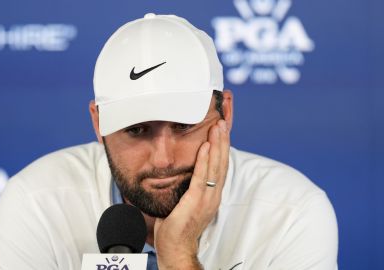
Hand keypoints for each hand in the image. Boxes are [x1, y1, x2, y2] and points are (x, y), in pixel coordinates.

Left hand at [154, 120, 230, 268]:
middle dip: (223, 141)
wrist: (176, 248)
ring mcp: (207, 198)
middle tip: (222, 121)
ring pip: (216, 166)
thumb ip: (188, 186)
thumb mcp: (185, 201)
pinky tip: (205, 146)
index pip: (220, 166)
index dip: (222, 148)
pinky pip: (202, 177)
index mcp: (212, 194)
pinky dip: (205, 160)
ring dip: (217, 145)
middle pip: (222, 162)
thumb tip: (182, 170)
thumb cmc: (177, 226)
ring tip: (218, 127)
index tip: (222, 130)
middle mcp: (213, 195)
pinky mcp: (196, 201)